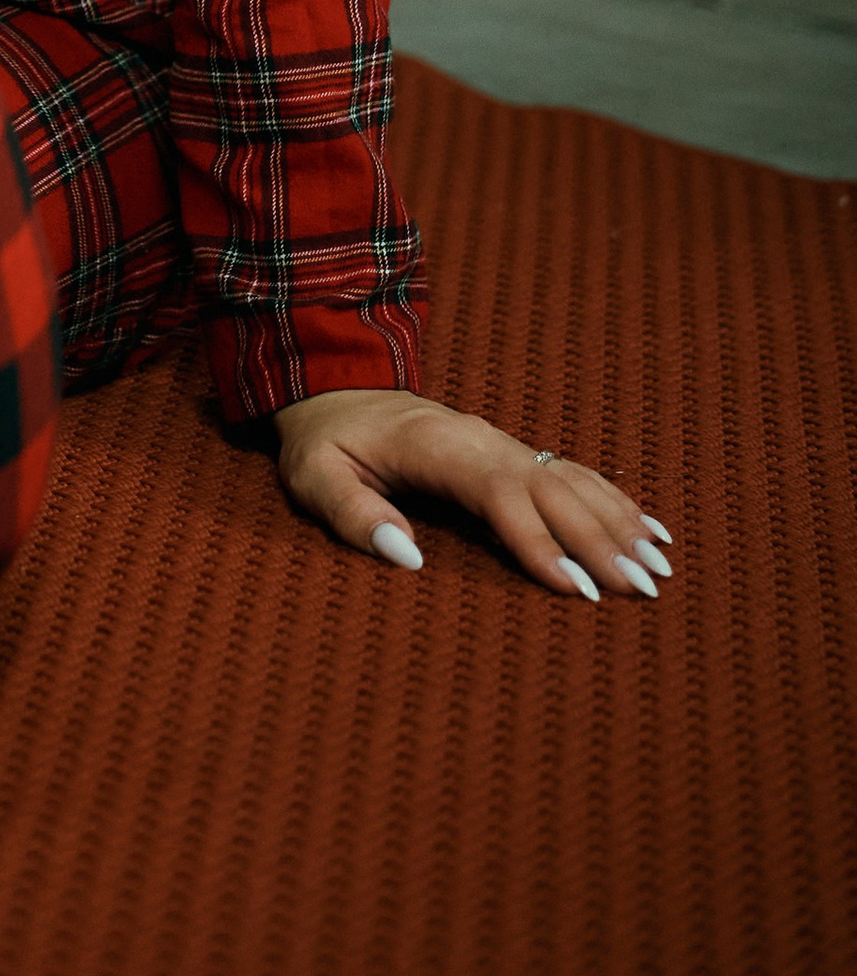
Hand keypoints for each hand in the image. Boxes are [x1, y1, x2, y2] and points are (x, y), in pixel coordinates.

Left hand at [274, 386, 674, 602]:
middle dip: (598, 539)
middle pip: (549, 489)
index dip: (538, 540)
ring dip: (616, 522)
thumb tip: (406, 557)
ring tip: (660, 567)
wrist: (333, 387)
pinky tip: (650, 529)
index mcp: (437, 446)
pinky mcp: (509, 453)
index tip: (575, 588)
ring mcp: (500, 443)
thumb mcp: (314, 476)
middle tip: (641, 589)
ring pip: (569, 480)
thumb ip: (353, 513)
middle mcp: (480, 439)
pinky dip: (613, 500)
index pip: (498, 493)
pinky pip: (570, 474)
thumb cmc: (325, 443)